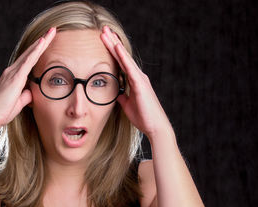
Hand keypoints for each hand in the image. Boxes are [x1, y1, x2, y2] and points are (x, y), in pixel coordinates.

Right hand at [0, 27, 56, 131]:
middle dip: (42, 41)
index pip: (29, 60)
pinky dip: (35, 51)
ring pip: (30, 54)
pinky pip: (27, 61)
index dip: (39, 50)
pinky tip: (42, 42)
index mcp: (13, 76)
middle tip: (52, 30)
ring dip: (42, 42)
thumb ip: (26, 95)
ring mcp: (13, 73)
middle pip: (30, 53)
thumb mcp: (19, 102)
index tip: (47, 40)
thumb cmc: (3, 111)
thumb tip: (31, 92)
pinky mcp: (15, 78)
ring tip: (51, 32)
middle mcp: (12, 71)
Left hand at [100, 26, 173, 140]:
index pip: (120, 63)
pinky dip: (122, 56)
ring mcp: (140, 79)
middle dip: (112, 42)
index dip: (112, 51)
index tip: (104, 40)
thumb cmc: (143, 117)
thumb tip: (116, 92)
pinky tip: (116, 46)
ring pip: (124, 58)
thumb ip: (122, 96)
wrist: (155, 126)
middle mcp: (138, 77)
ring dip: (114, 44)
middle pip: (122, 56)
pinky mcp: (140, 84)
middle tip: (103, 29)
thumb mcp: (127, 105)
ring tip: (106, 33)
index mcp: (134, 81)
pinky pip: (129, 67)